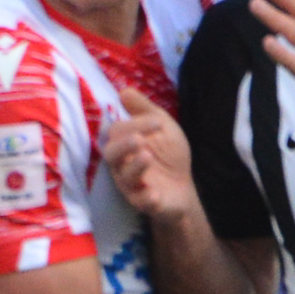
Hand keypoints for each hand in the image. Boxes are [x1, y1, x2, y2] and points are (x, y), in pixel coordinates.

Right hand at [102, 86, 193, 219]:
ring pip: (124, 177)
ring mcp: (131, 185)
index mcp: (123, 144)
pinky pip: (139, 202)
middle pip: (111, 154)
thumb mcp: (161, 126)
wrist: (183, 186)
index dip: (134, 124)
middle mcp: (121, 164)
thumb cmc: (168, 153)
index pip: (117, 132)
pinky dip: (146, 198)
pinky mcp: (143, 202)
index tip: (157, 121)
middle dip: (124, 145)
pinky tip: (154, 193)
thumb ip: (143, 109)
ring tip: (148, 157)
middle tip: (139, 140)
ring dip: (135, 167)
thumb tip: (123, 90)